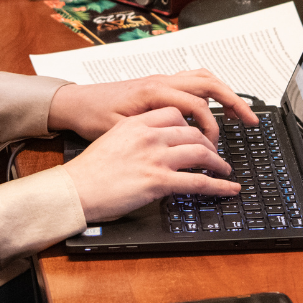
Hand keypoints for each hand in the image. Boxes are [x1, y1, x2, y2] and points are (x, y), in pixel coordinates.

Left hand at [47, 69, 256, 143]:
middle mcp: (160, 81)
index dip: (211, 128)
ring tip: (240, 113)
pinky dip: (208, 92)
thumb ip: (149, 134)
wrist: (75, 103)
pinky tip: (214, 109)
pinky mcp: (159, 85)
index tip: (214, 150)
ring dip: (224, 93)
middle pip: (209, 83)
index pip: (196, 106)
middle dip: (234, 101)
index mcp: (153, 91)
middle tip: (252, 120)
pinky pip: (192, 82)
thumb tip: (176, 146)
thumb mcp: (119, 131)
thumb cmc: (93, 116)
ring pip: (203, 78)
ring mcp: (161, 80)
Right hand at [62, 107, 241, 221]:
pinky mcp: (159, 181)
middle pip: (193, 132)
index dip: (192, 123)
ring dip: (219, 163)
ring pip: (201, 153)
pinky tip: (228, 188)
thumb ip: (136, 136)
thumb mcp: (112, 139)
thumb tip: (155, 143)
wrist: (74, 189)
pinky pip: (199, 182)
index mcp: (137, 123)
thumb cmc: (89, 170)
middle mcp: (149, 136)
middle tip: (215, 155)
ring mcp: (155, 157)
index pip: (175, 113)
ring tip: (225, 170)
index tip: (198, 133)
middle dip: (209, 144)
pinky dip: (219, 186)